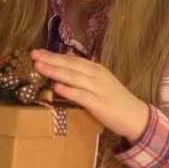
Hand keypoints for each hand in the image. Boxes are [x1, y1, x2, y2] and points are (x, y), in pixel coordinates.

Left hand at [31, 49, 148, 142]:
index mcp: (96, 69)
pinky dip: (68, 90)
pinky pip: (81, 95)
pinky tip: (56, 87)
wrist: (135, 115)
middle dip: (50, 60)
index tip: (37, 51)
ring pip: (73, 77)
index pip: (72, 59)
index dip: (54, 55)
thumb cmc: (115, 99)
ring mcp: (98, 89)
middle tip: (33, 55)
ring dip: (55, 71)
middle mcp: (96, 75)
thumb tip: (67, 57)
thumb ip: (84, 70)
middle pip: (70, 65)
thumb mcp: (100, 80)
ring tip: (39, 67)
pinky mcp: (99, 103)